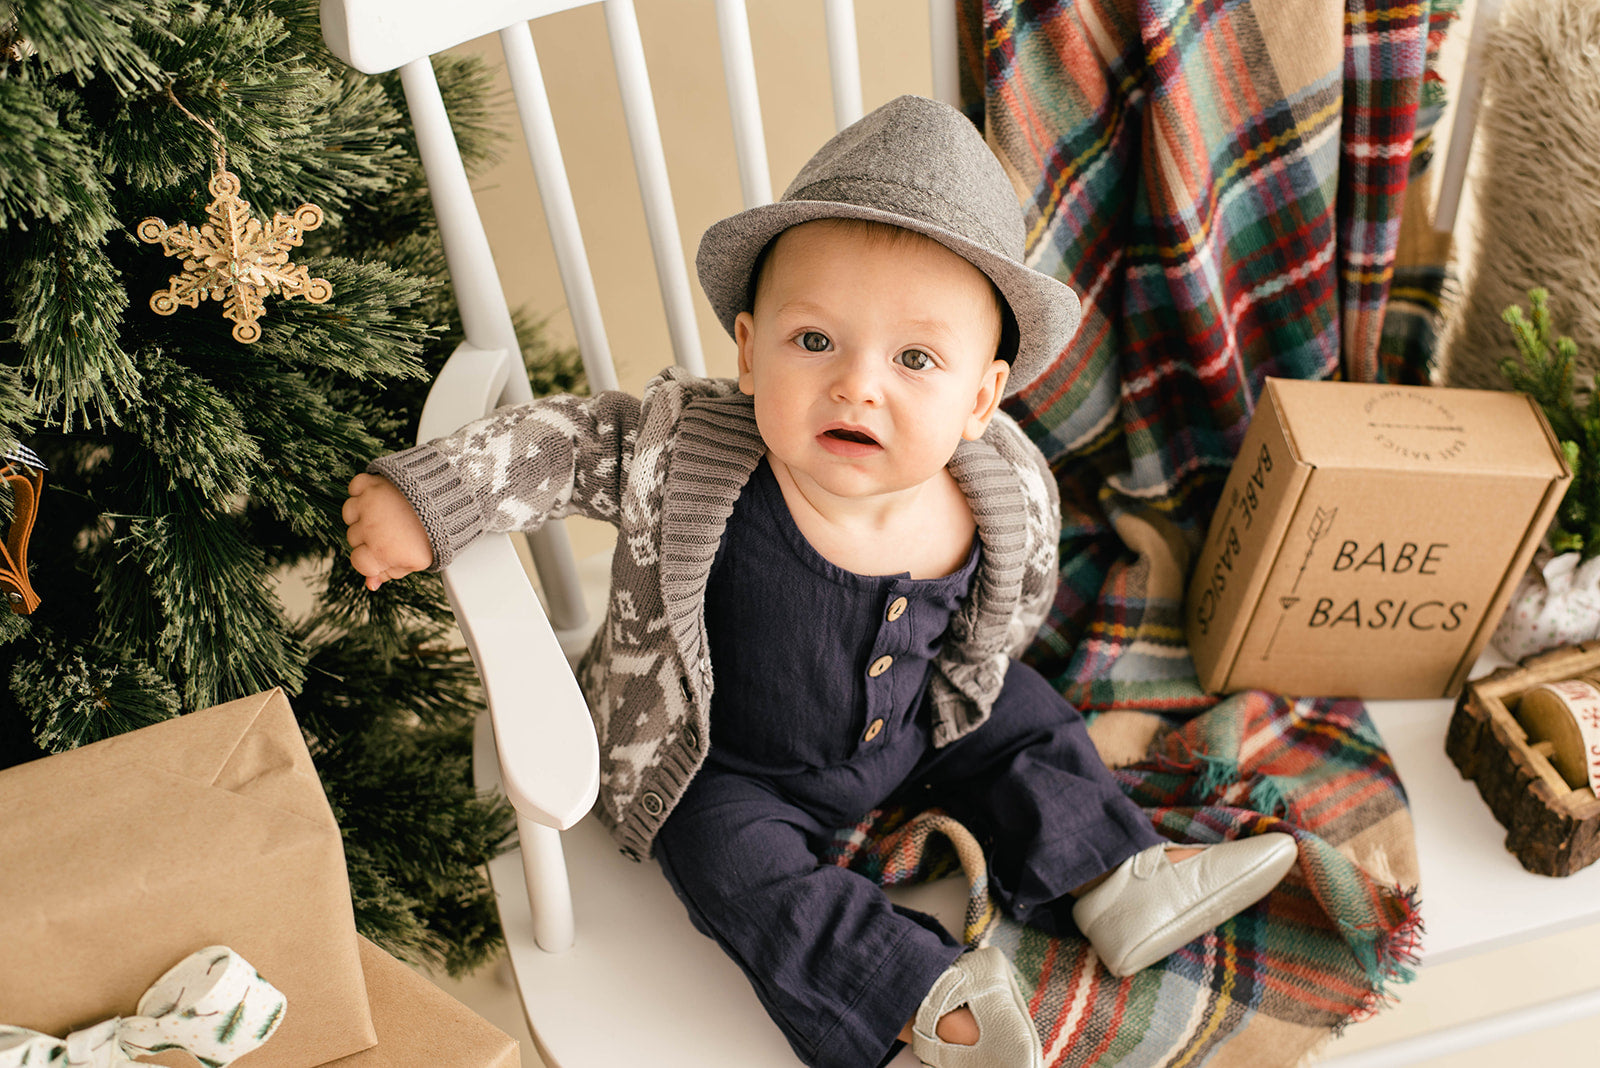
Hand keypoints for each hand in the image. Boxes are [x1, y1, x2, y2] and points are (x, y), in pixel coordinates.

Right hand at [343, 473, 433, 589]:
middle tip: (391, 531)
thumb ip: (390, 573)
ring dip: (363, 513)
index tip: (382, 552)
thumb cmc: (433, 534)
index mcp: (381, 552)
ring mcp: (369, 504)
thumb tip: (370, 584)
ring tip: (386, 513)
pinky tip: (377, 496)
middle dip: (368, 536)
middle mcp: (370, 528)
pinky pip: (355, 486)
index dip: (370, 559)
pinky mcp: (373, 482)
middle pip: (353, 537)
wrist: (448, 503)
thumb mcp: (416, 562)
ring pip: (349, 512)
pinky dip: (361, 488)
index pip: (357, 561)